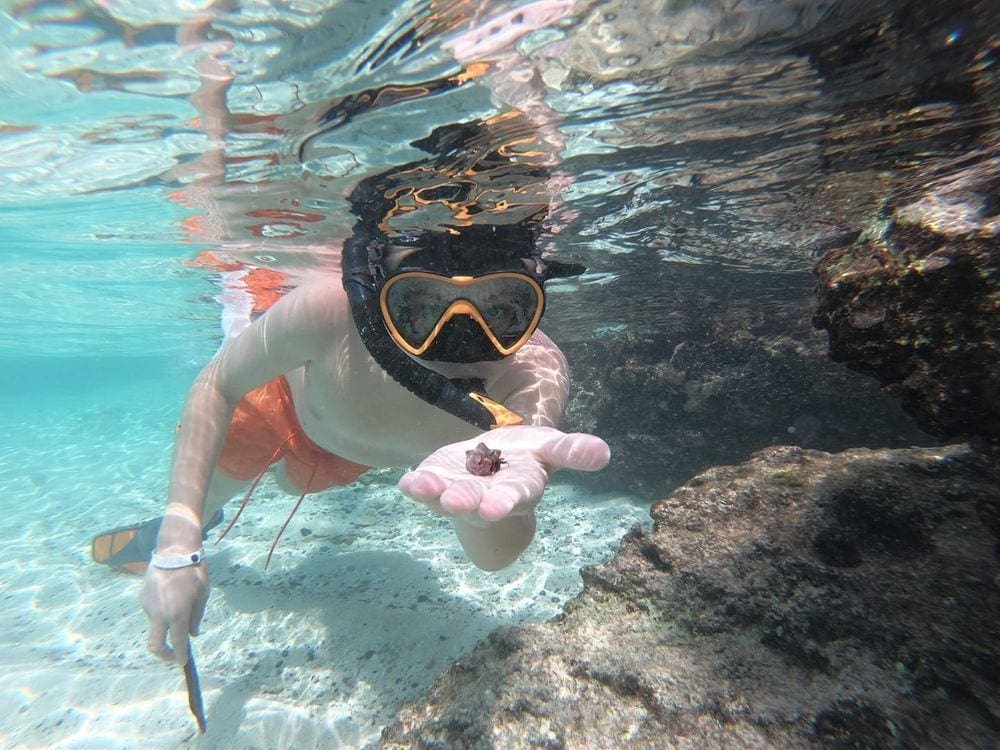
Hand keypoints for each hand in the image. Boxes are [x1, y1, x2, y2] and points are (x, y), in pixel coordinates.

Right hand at [140, 560, 208, 666]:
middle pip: (154, 645)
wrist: (174, 550)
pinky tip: (171, 595)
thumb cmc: (194, 571)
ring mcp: (148, 606)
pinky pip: (153, 611)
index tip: (182, 662)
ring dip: (166, 624)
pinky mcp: (143, 599)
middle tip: (173, 655)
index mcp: (177, 614)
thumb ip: (196, 617)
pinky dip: (162, 611)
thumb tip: (192, 634)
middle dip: (163, 654)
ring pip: (156, 625)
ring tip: (180, 601)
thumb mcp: (203, 594)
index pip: (178, 642)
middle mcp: (159, 614)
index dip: (180, 656)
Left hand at [399, 425, 609, 526]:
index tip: (497, 508)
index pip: (516, 496)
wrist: (491, 470)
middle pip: (478, 502)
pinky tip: (406, 483)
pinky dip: (415, 487)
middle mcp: (487, 497)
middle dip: (468, 502)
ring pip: (447, 497)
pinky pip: (424, 488)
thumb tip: (604, 453)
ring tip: (422, 487)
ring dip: (436, 495)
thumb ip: (572, 451)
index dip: (507, 503)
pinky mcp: (436, 484)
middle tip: (457, 503)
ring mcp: (458, 492)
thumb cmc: (523, 458)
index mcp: (519, 488)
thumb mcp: (549, 449)